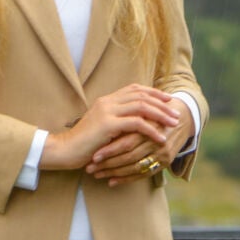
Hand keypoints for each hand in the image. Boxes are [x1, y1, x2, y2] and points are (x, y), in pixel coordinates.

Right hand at [40, 84, 177, 171]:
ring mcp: (107, 111)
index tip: (168, 100)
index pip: (135, 89)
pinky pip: (136, 124)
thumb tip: (136, 122)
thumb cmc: (83, 143)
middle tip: (176, 113)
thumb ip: (117, 121)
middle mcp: (108, 102)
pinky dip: (151, 130)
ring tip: (173, 124)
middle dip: (162, 104)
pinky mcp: (107, 124)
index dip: (153, 93)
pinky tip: (160, 138)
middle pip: (141, 96)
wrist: (64, 149)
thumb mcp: (102, 127)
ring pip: (141, 107)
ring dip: (160, 115)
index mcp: (107, 100)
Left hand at [90, 102, 194, 185]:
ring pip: (135, 166)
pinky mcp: (165, 162)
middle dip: (108, 163)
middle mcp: (158, 141)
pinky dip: (126, 179)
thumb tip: (99, 126)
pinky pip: (143, 174)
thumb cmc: (157, 112)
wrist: (184, 117)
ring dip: (114, 172)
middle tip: (90, 168)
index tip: (92, 156)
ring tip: (97, 175)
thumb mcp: (145, 110)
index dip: (110, 150)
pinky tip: (111, 182)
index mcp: (150, 125)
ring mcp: (162, 153)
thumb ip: (128, 117)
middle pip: (129, 156)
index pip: (127, 142)